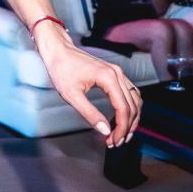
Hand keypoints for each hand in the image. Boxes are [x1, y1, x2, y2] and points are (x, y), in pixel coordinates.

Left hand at [34, 24, 140, 145]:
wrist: (57, 50)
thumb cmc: (61, 69)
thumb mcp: (71, 95)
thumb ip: (89, 114)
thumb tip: (105, 130)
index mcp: (108, 78)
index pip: (124, 109)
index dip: (121, 128)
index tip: (114, 141)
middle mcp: (117, 74)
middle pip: (133, 106)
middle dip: (127, 127)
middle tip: (116, 142)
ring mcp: (117, 72)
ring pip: (135, 100)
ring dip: (131, 118)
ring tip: (122, 134)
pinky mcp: (114, 73)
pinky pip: (129, 93)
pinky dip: (129, 108)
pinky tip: (122, 118)